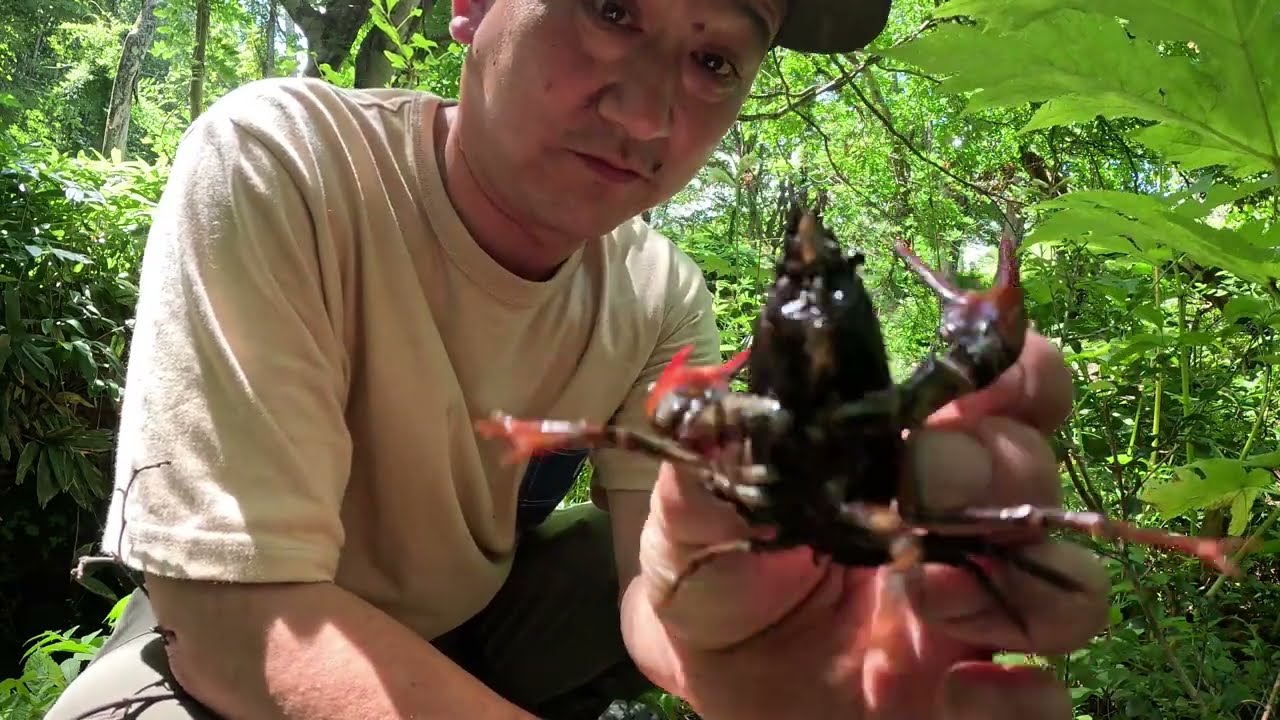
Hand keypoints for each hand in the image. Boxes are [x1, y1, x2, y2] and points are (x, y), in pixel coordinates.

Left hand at [623, 332, 1109, 719]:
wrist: (714, 685)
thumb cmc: (718, 582)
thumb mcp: (692, 526)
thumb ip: (701, 474)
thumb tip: (701, 403)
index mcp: (907, 462)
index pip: (1009, 393)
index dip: (1022, 371)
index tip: (984, 378)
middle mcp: (960, 530)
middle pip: (1037, 471)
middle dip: (988, 467)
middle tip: (913, 488)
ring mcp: (977, 619)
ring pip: (1074, 590)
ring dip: (1020, 585)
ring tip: (925, 594)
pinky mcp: (977, 704)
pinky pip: (1050, 703)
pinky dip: (1023, 700)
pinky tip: (954, 695)